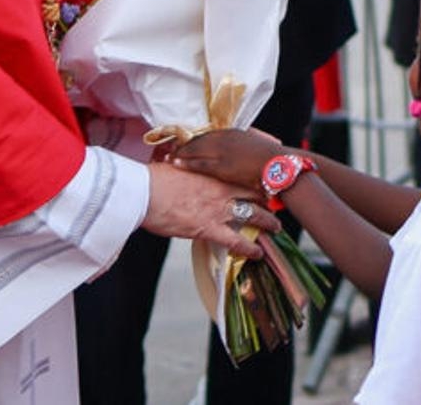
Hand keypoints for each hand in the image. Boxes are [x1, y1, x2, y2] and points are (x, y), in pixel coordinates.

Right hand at [143, 162, 279, 257]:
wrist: (143, 192)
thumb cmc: (154, 178)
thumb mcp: (174, 167)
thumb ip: (188, 170)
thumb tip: (184, 169)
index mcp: (211, 173)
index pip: (241, 174)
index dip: (255, 178)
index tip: (263, 180)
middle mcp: (219, 190)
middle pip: (253, 192)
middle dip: (268, 198)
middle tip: (276, 203)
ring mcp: (217, 209)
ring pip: (252, 214)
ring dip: (267, 222)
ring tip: (276, 227)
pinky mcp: (208, 229)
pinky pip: (236, 241)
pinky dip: (249, 248)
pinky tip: (258, 253)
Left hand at [171, 129, 284, 188]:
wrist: (280, 166)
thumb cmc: (271, 158)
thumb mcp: (255, 144)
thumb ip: (242, 144)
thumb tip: (236, 150)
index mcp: (233, 132)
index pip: (206, 133)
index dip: (192, 138)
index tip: (180, 140)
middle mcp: (225, 138)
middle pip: (197, 139)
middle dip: (181, 144)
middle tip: (167, 146)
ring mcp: (223, 152)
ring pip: (195, 150)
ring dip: (180, 153)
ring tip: (167, 156)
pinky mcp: (222, 166)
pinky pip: (199, 164)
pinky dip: (185, 163)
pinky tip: (174, 164)